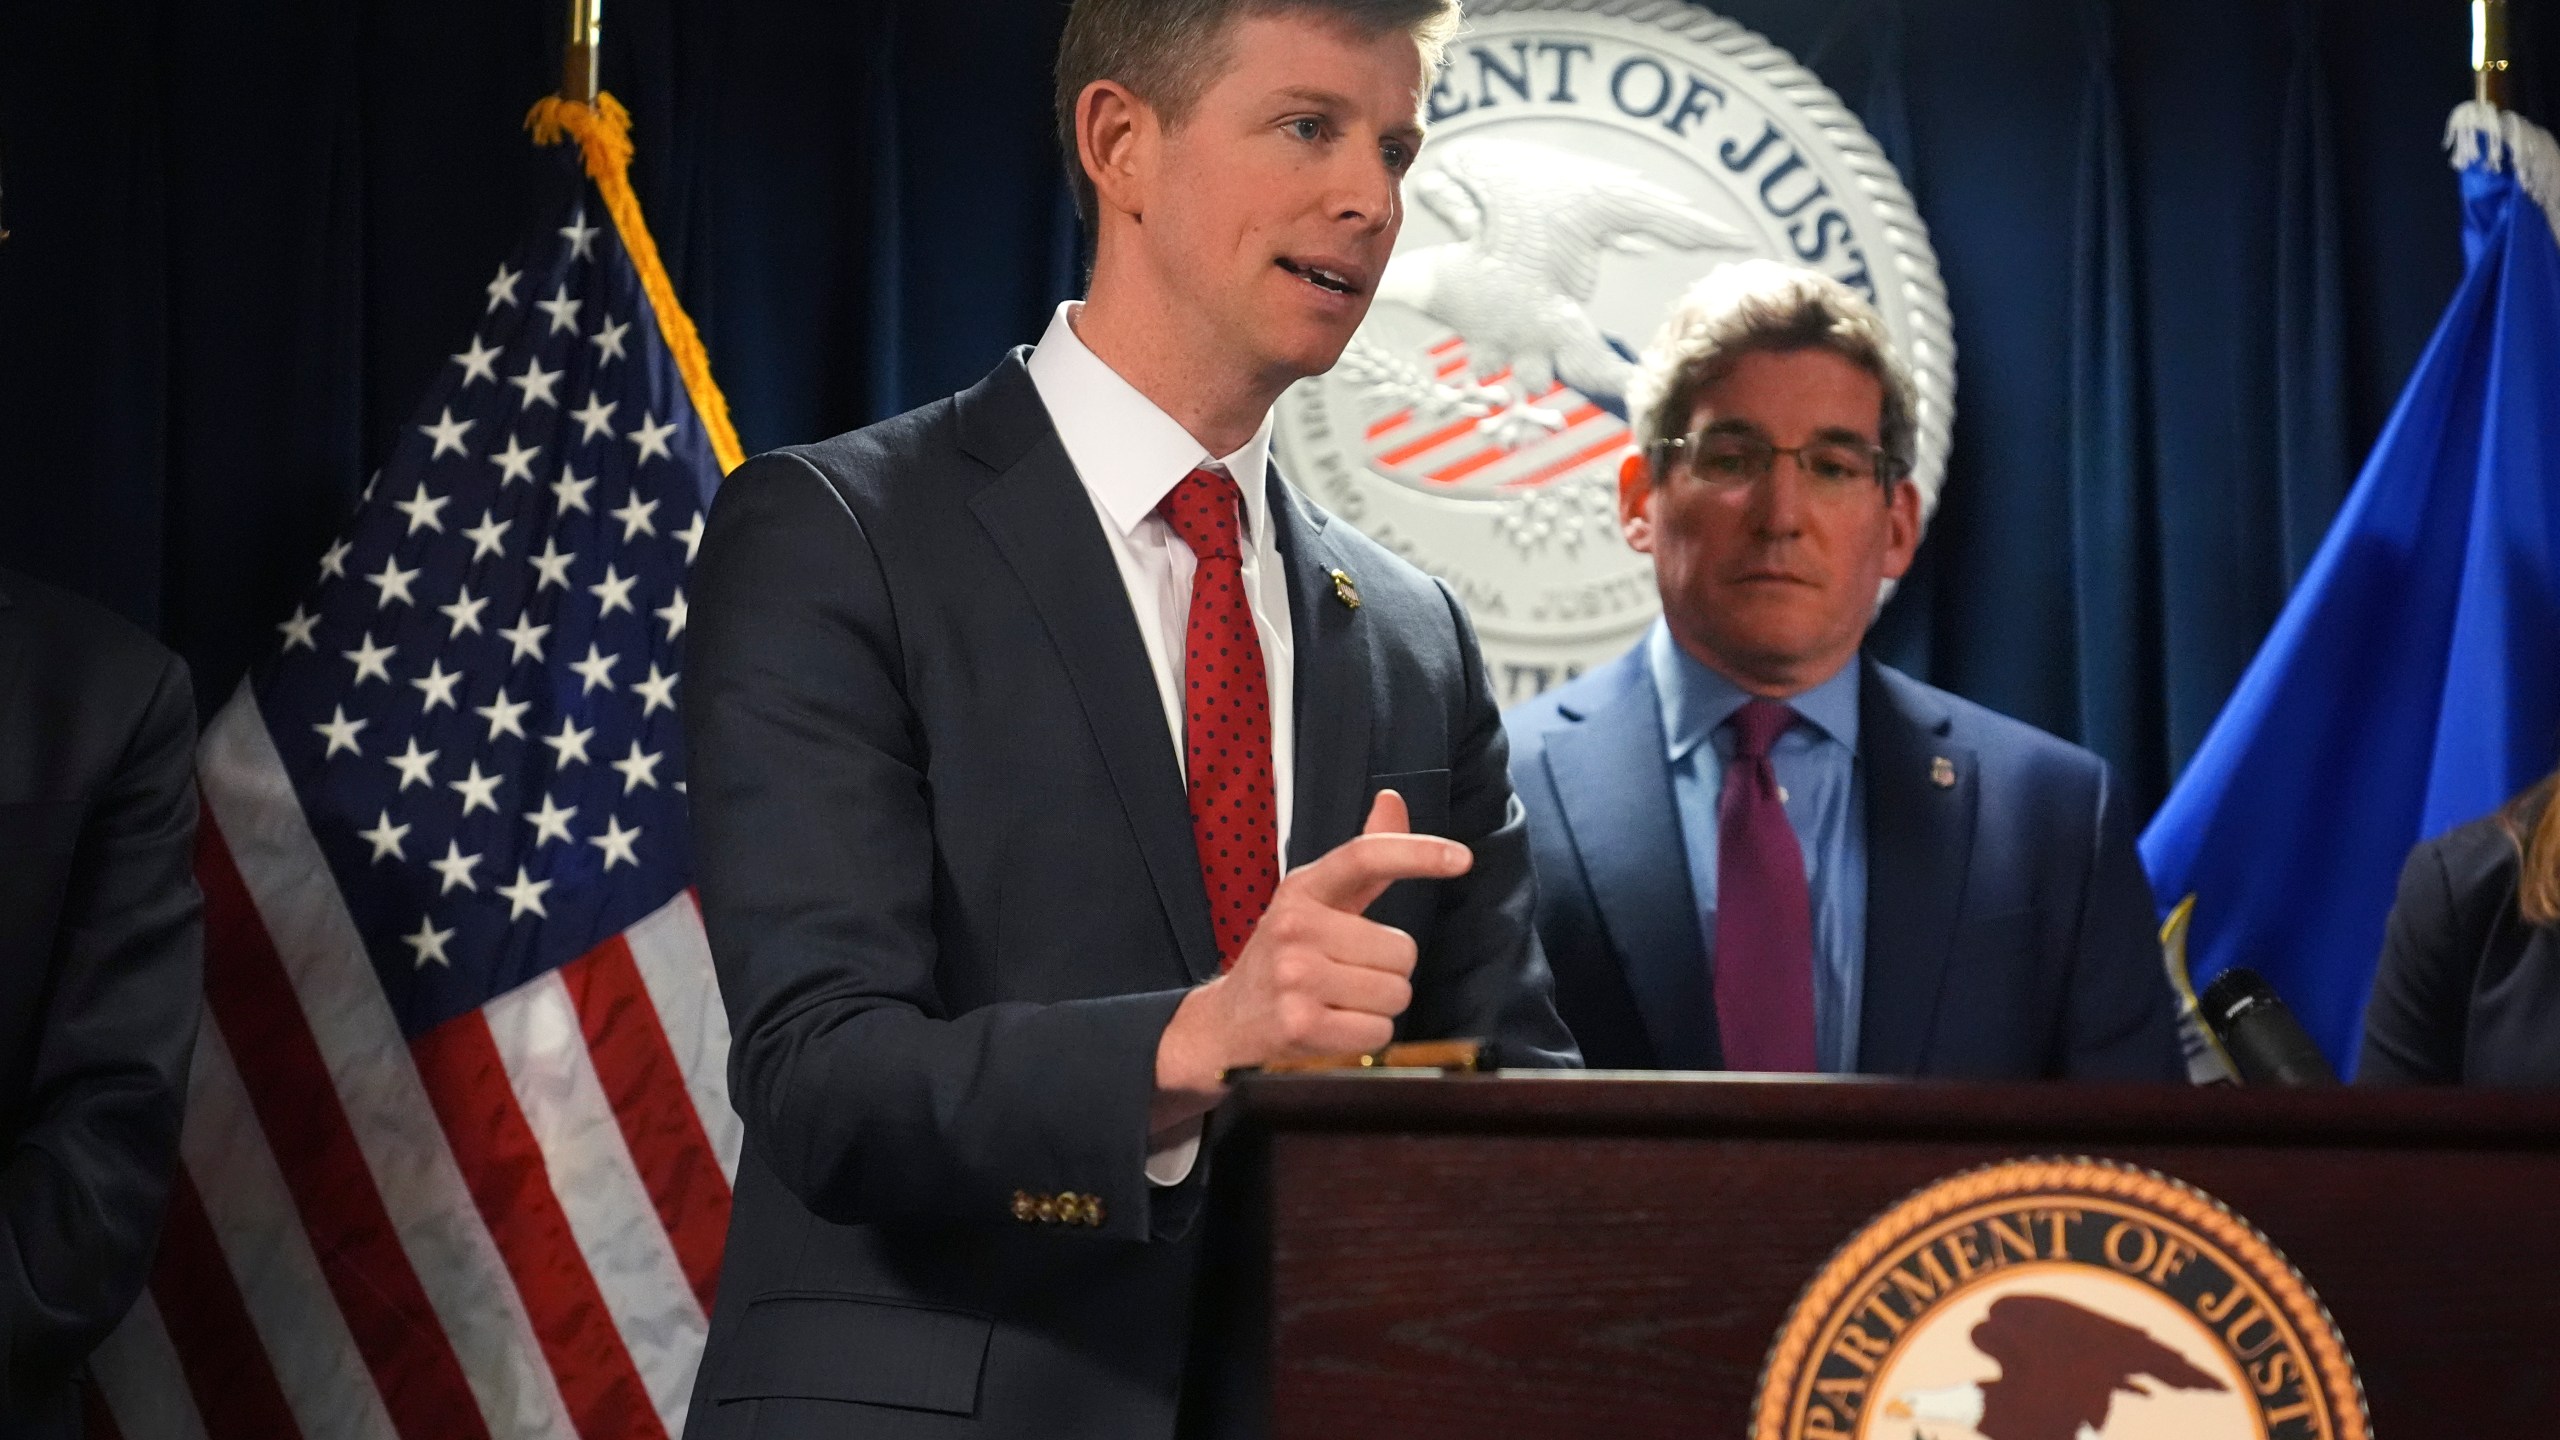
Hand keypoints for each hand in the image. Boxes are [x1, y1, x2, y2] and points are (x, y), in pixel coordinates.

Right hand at [1150, 790, 1470, 1133]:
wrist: (1227, 1023)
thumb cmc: (1284, 958)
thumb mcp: (1317, 903)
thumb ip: (1364, 860)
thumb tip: (1392, 801)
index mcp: (1303, 889)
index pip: (1364, 858)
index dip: (1417, 853)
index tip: (1460, 858)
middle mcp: (1295, 926)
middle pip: (1402, 950)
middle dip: (1388, 971)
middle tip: (1348, 976)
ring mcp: (1295, 976)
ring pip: (1395, 993)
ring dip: (1378, 1006)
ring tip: (1338, 1002)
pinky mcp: (1300, 1023)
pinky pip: (1378, 1031)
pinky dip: (1365, 1037)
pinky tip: (1333, 1027)